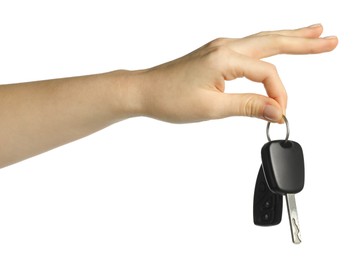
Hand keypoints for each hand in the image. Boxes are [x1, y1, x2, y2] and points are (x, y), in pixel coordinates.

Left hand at [132, 24, 337, 122]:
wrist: (145, 90)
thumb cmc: (170, 98)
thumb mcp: (211, 108)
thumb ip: (248, 106)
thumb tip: (277, 110)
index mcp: (225, 57)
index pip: (267, 73)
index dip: (279, 95)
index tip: (279, 115)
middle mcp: (225, 46)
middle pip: (273, 40)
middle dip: (304, 41)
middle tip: (329, 40)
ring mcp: (220, 48)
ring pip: (263, 39)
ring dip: (289, 37)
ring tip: (313, 33)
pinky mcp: (216, 54)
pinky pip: (250, 46)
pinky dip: (269, 44)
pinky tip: (276, 44)